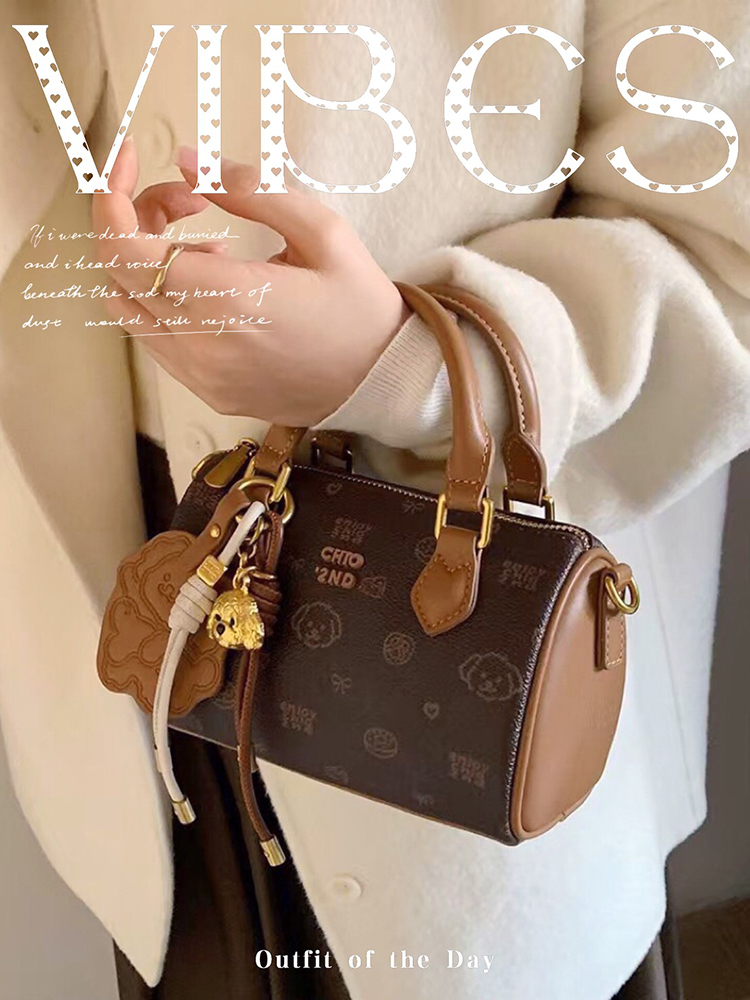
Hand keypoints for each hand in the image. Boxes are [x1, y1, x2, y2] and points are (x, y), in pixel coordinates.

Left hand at [91, 141, 408, 424]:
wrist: (383, 382)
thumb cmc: (360, 306)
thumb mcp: (322, 231)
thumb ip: (250, 190)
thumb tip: (187, 161)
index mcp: (233, 301)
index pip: (126, 249)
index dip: (113, 195)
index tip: (131, 159)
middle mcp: (205, 345)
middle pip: (119, 270)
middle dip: (137, 216)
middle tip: (188, 199)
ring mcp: (201, 375)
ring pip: (126, 306)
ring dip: (145, 262)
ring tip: (205, 247)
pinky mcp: (207, 391)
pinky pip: (152, 338)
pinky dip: (159, 299)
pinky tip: (208, 286)